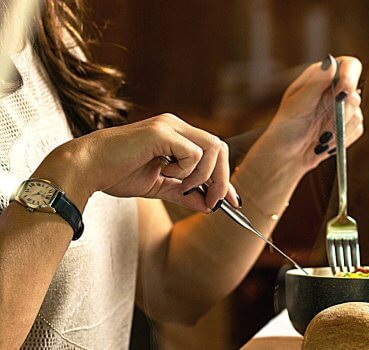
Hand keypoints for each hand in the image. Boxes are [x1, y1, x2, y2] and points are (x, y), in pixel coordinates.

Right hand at [38, 114, 239, 212]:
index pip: (213, 152)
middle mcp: (176, 125)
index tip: (232, 202)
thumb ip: (183, 193)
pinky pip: (193, 154)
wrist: (86, 169)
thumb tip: (208, 206)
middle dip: (222, 179)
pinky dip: (185, 171)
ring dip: (203, 176)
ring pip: (212, 148)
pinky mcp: (161, 132)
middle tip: (213, 202)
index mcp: (177, 135)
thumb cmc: (116, 174)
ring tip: (181, 186)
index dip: (226, 178)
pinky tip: (164, 172)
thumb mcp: (158, 187)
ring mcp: (169, 125)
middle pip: (220, 148)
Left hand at [260, 55, 363, 170]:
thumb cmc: (285, 127)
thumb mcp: (296, 104)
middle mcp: (336, 90)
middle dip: (340, 112)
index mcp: (322, 77)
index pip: (349, 65)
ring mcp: (345, 108)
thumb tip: (330, 61)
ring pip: (357, 114)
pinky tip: (325, 141)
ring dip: (337, 129)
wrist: (287, 155)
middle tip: (323, 123)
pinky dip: (341, 138)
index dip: (351, 76)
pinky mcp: (350, 126)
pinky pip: (357, 129)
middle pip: (355, 93)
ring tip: (318, 135)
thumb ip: (315, 84)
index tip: (344, 91)